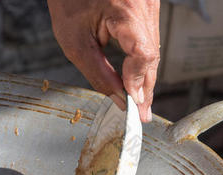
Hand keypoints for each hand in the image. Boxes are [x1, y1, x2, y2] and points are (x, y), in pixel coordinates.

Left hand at [48, 0, 159, 121]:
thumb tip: (118, 98)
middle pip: (152, 55)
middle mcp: (145, 6)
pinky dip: (142, 59)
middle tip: (141, 114)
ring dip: (145, 75)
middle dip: (145, 87)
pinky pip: (149, 38)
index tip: (132, 103)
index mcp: (127, 11)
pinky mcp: (147, 6)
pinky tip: (137, 77)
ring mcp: (150, 4)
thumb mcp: (74, 41)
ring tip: (139, 101)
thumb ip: (98, 73)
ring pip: (153, 48)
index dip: (138, 82)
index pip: (143, 54)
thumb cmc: (69, 0)